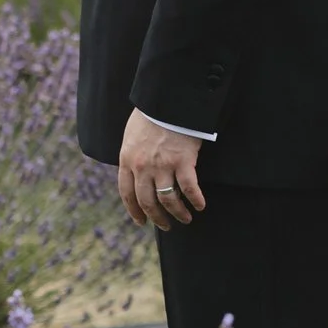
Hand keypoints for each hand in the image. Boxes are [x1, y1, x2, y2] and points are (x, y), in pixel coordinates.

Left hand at [117, 109, 207, 230]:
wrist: (167, 101)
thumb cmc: (151, 114)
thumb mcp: (131, 136)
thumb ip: (133, 155)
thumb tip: (136, 171)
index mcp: (127, 160)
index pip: (127, 193)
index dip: (134, 210)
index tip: (141, 221)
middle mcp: (142, 167)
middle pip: (147, 201)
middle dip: (156, 217)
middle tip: (165, 226)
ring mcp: (163, 165)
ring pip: (168, 199)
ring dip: (177, 213)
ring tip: (185, 219)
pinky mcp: (183, 161)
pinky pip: (190, 188)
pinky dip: (196, 200)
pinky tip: (200, 206)